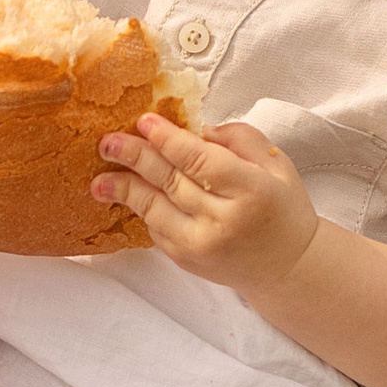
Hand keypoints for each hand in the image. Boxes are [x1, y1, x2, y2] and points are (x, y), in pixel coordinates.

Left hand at [91, 110, 319, 288]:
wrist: (287, 266)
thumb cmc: (282, 208)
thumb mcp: (275, 163)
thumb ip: (238, 139)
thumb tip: (195, 130)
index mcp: (251, 191)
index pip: (201, 161)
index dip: (168, 139)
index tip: (145, 120)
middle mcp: (224, 220)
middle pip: (170, 181)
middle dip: (135, 157)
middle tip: (108, 142)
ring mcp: (202, 244)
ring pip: (153, 208)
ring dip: (123, 189)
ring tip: (99, 178)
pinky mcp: (186, 259)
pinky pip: (155, 227)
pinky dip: (142, 207)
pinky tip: (128, 193)